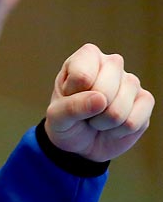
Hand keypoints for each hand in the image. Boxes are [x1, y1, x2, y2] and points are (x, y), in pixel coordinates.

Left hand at [45, 44, 153, 163]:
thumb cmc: (66, 122)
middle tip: (84, 112)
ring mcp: (132, 81)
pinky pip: (132, 122)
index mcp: (86, 57)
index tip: (68, 98)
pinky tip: (113, 125)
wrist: (79, 143)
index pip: (82, 76)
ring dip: (102, 123)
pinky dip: (117, 132)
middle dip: (90, 111)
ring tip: (97, 119)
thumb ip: (71, 107)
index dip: (73, 95)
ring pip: (118, 110)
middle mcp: (112, 64)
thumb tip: (101, 100)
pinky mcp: (145, 100)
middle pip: (104, 91)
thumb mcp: (56, 117)